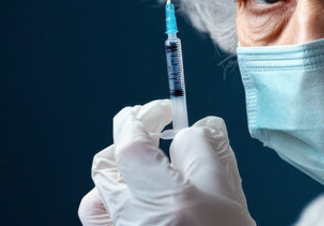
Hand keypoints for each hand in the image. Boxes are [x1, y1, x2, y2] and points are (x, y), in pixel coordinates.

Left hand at [78, 100, 254, 225]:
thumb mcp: (228, 197)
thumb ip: (206, 154)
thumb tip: (191, 127)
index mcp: (164, 199)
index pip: (132, 139)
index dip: (147, 115)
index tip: (165, 109)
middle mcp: (132, 220)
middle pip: (106, 165)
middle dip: (127, 143)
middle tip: (154, 135)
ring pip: (95, 199)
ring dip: (114, 179)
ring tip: (143, 177)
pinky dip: (111, 210)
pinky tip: (134, 211)